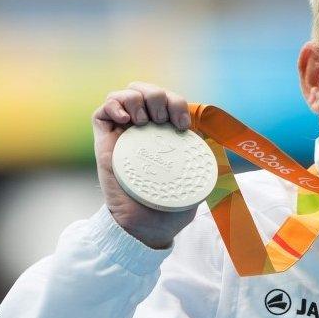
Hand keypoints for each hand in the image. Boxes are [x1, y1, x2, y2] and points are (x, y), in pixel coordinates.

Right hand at [91, 81, 194, 248]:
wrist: (143, 227)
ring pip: (125, 94)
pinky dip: (114, 105)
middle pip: (146, 90)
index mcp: (165, 133)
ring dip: (137, 99)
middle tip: (162, 121)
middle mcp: (143, 129)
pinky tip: (126, 120)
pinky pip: (102, 110)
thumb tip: (215, 143)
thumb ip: (203, 163)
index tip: (182, 125)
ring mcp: (122, 133)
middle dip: (157, 96)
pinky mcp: (104, 140)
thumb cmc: (169, 207)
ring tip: (143, 123)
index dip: (177, 103)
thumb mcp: (194, 181)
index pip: (169, 100)